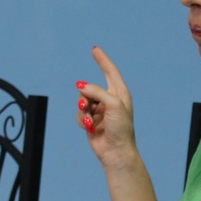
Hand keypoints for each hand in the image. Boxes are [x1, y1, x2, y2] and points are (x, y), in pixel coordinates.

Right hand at [76, 46, 139, 170]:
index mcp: (120, 94)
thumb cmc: (121, 128)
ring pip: (82, 101)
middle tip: (89, 106)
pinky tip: (89, 127)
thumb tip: (81, 86)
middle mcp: (109, 100)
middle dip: (86, 96)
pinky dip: (82, 119)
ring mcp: (100, 110)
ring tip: (90, 120)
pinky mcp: (91, 120)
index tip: (95, 49)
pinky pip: (79, 113)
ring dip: (83, 110)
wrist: (116, 151)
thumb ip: (97, 91)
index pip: (110, 71)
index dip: (102, 60)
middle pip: (90, 88)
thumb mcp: (113, 104)